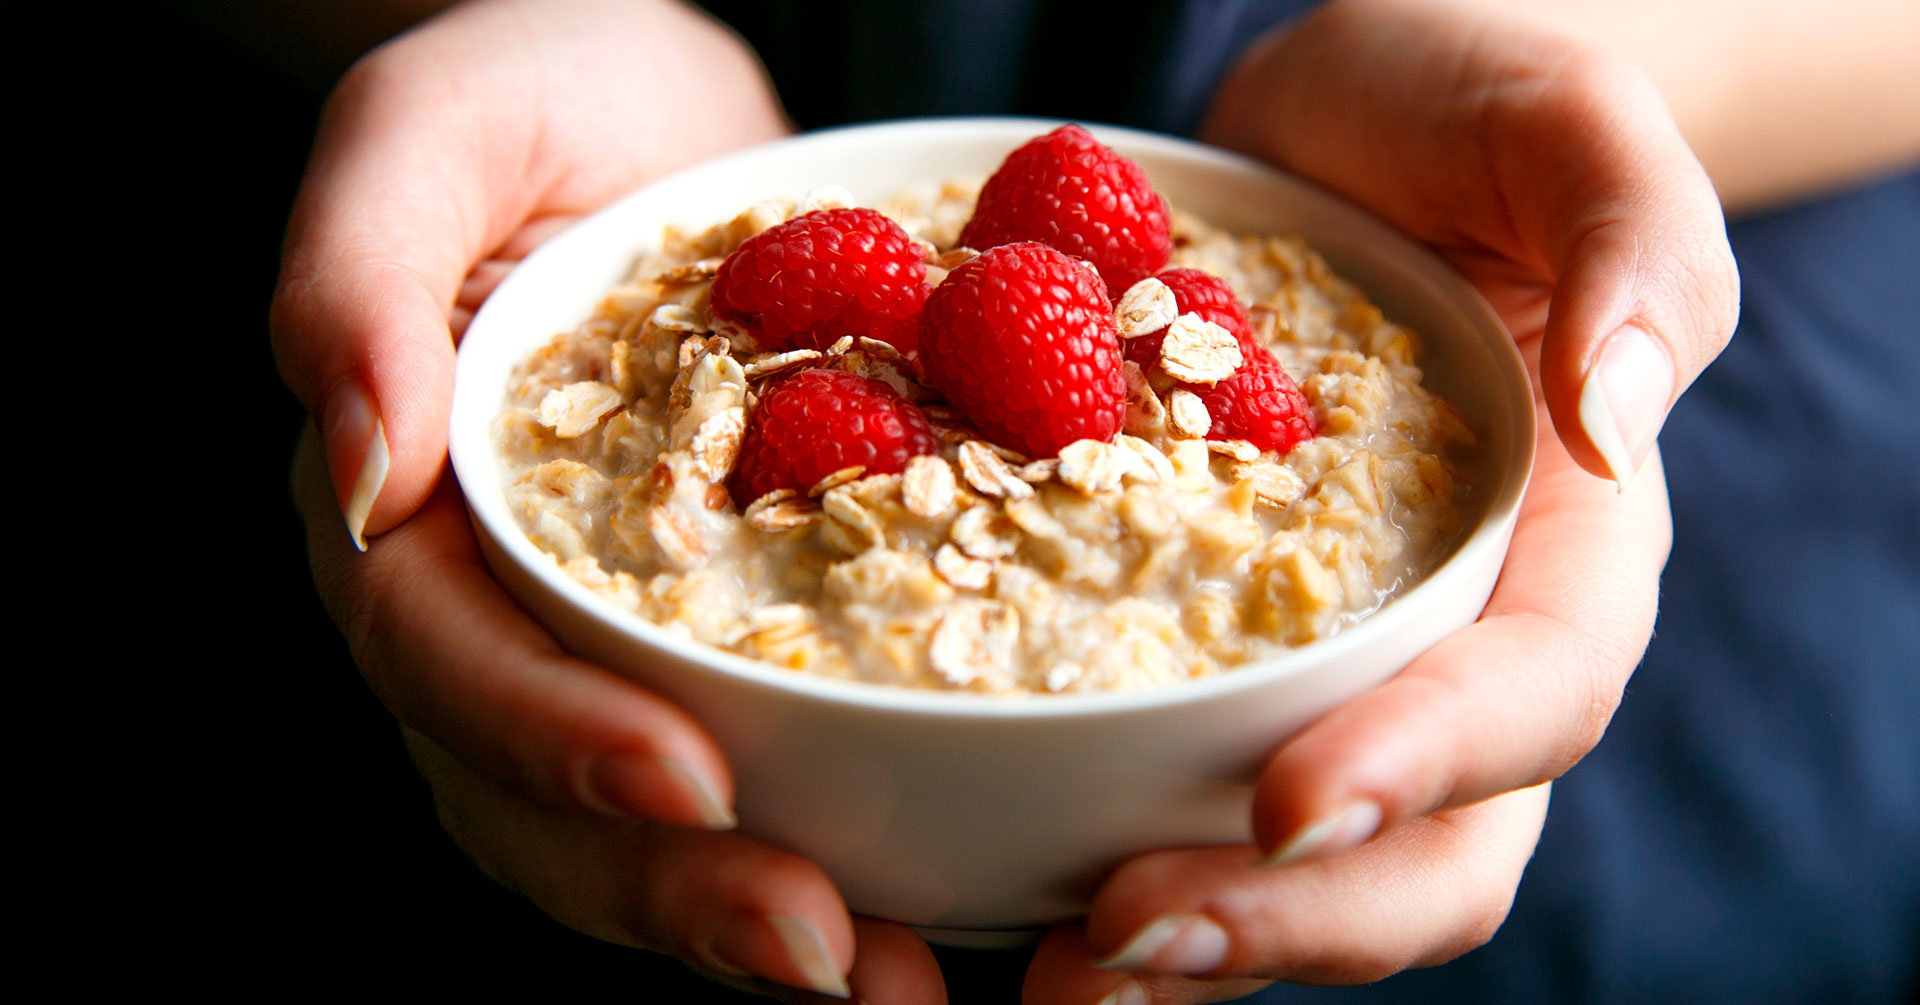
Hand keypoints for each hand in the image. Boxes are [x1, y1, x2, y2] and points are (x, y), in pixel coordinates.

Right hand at [274, 0, 945, 996]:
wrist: (673, 112)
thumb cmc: (543, 88)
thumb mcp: (441, 122)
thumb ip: (362, 267)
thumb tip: (355, 465)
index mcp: (411, 507)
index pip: (446, 659)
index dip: (551, 736)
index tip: (687, 781)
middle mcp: (497, 607)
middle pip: (538, 797)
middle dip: (670, 887)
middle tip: (820, 950)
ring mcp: (609, 639)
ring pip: (641, 833)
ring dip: (752, 922)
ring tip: (888, 978)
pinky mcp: (728, 636)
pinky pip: (763, 768)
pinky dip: (841, 845)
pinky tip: (937, 904)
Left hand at [1020, 1, 1737, 998]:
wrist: (1343, 126)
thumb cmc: (1470, 109)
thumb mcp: (1567, 125)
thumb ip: (1631, 243)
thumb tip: (1622, 413)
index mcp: (1571, 544)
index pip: (1534, 695)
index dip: (1425, 768)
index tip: (1285, 805)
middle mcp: (1462, 640)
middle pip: (1429, 848)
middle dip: (1291, 918)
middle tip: (1124, 937)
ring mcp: (1337, 662)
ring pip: (1304, 865)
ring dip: (1190, 938)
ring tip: (1052, 968)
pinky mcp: (1215, 647)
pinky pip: (1181, 782)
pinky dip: (1104, 848)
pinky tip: (999, 881)